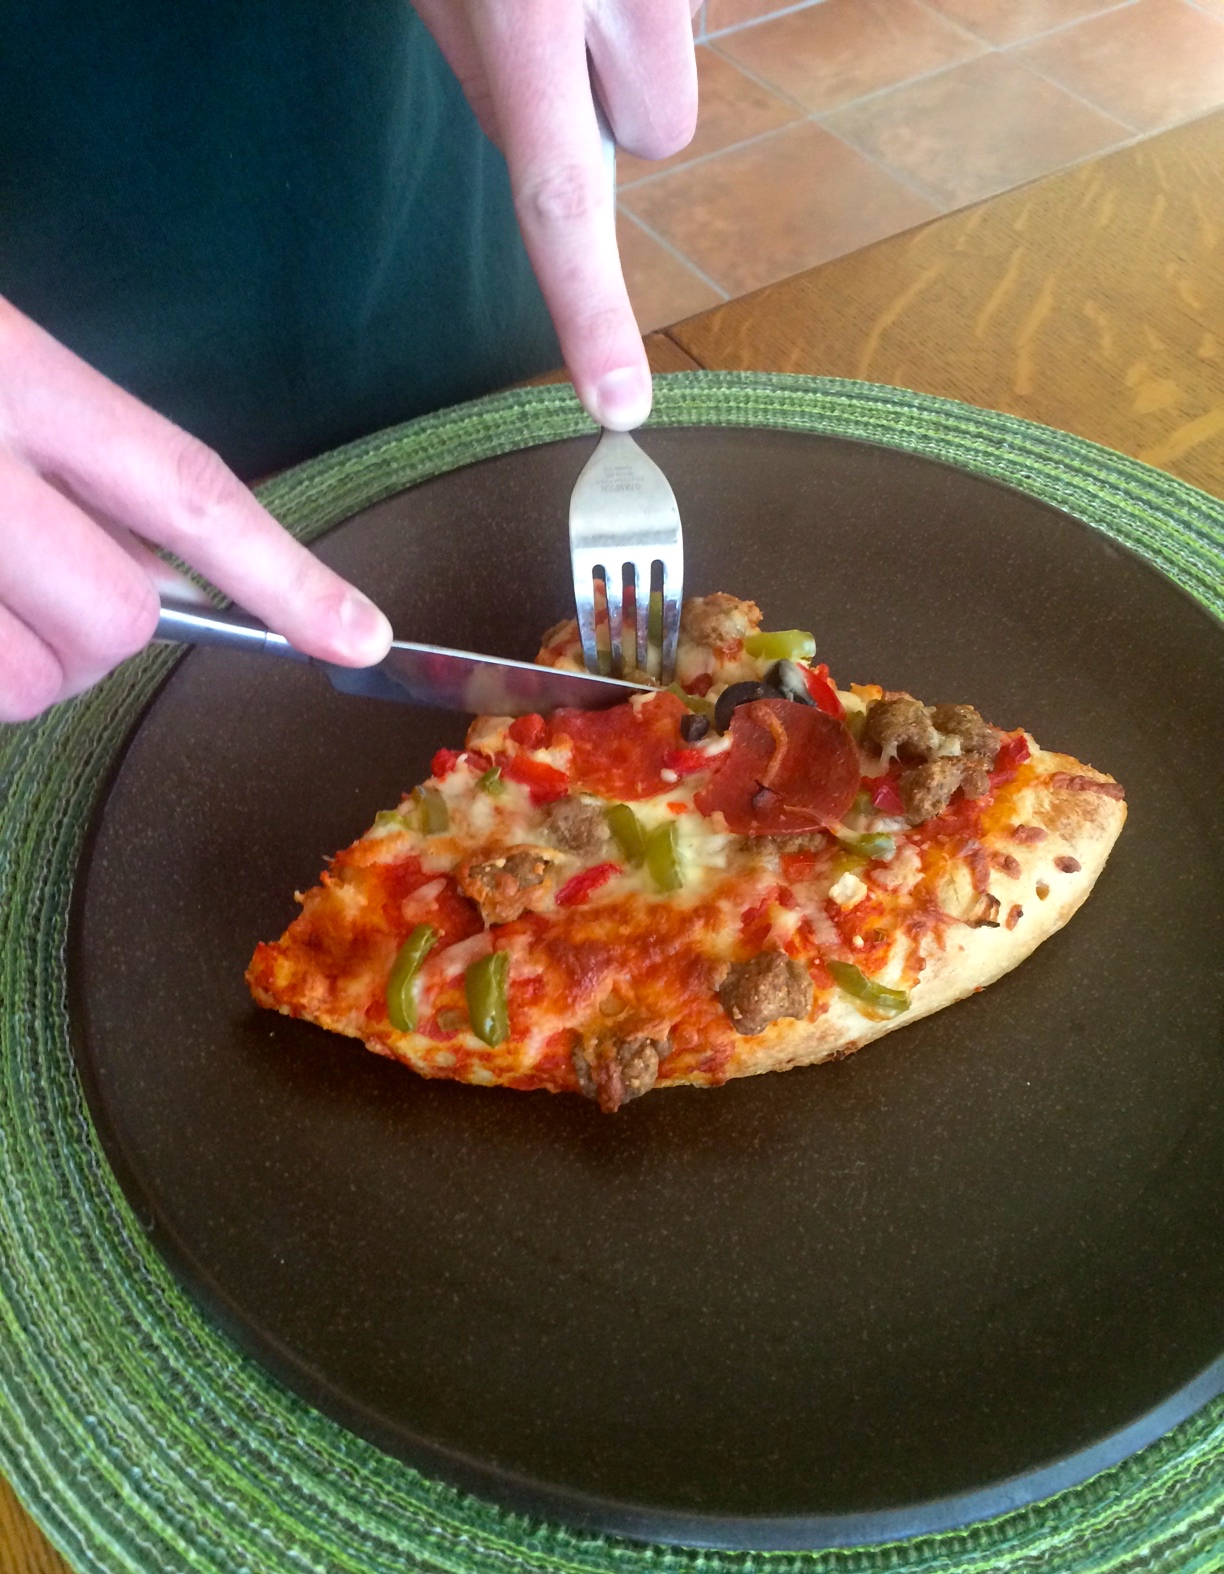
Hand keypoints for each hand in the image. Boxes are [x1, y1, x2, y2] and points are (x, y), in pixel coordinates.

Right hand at [0, 298, 392, 722]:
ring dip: (29, 668)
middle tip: (51, 600)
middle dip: (106, 636)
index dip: (283, 576)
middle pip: (120, 614)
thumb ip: (85, 452)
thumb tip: (172, 571)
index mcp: (21, 378)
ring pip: (34, 678)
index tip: (361, 637)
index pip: (186, 487)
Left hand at [413, 0, 698, 430]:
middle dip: (617, 103)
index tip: (620, 405)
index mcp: (529, 11)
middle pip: (662, 132)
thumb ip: (485, 72)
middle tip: (555, 24)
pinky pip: (688, 7)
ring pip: (676, 68)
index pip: (563, 198)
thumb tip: (536, 156)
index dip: (591, 313)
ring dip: (631, 42)